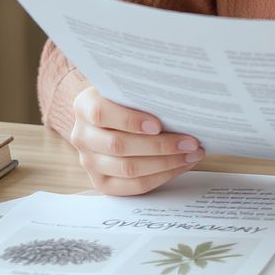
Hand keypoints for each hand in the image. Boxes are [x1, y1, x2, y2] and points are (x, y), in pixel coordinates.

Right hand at [70, 85, 204, 195]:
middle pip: (119, 146)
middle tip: (191, 142)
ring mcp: (89, 162)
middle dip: (160, 146)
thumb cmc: (125, 98)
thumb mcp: (126, 88)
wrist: (108, 116)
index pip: (101, 114)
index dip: (130, 120)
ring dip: (166, 163)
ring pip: (128, 169)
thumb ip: (141, 93)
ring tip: (192, 154)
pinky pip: (133, 186)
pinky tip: (181, 165)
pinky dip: (161, 177)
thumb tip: (178, 101)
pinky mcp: (102, 182)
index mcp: (84, 107)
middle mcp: (82, 136)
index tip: (158, 124)